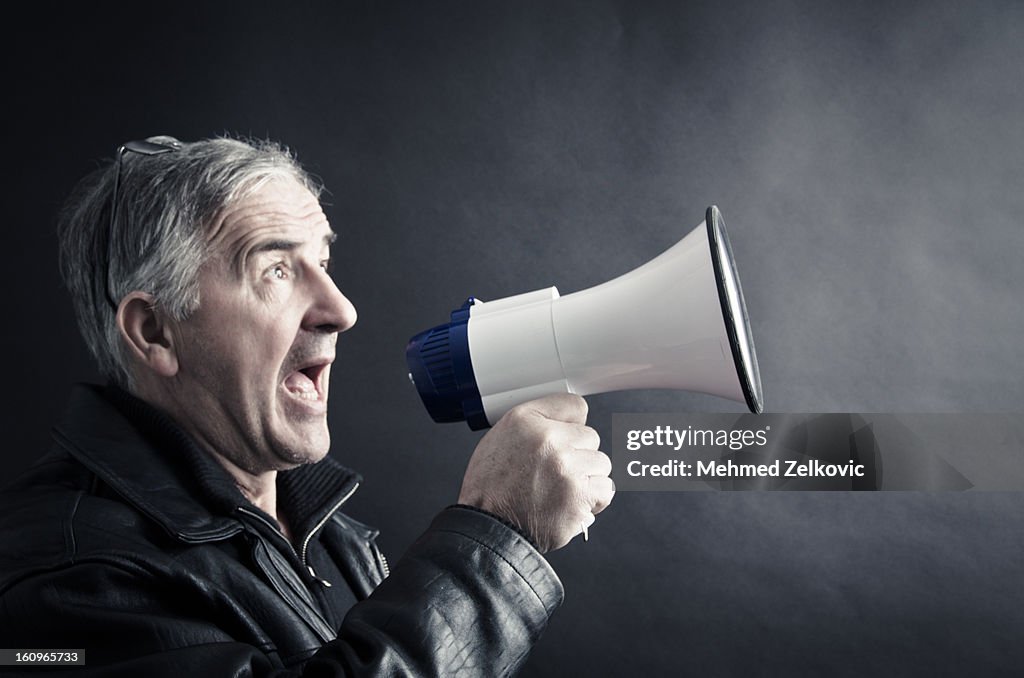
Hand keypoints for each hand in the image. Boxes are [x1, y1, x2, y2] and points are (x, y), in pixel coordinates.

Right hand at [457, 393, 614, 552]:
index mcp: (526, 421)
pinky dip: (593, 499)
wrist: (489, 528)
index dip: (572, 424)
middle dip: (579, 454)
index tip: (570, 435)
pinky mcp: (579, 496)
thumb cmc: (490, 489)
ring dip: (588, 477)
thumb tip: (571, 420)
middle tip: (557, 472)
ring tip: (562, 489)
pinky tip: (572, 502)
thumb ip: (536, 422)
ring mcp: (566, 469)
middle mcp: (548, 440)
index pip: (575, 406)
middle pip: (591, 437)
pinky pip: (605, 489)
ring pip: (601, 463)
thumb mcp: (500, 438)